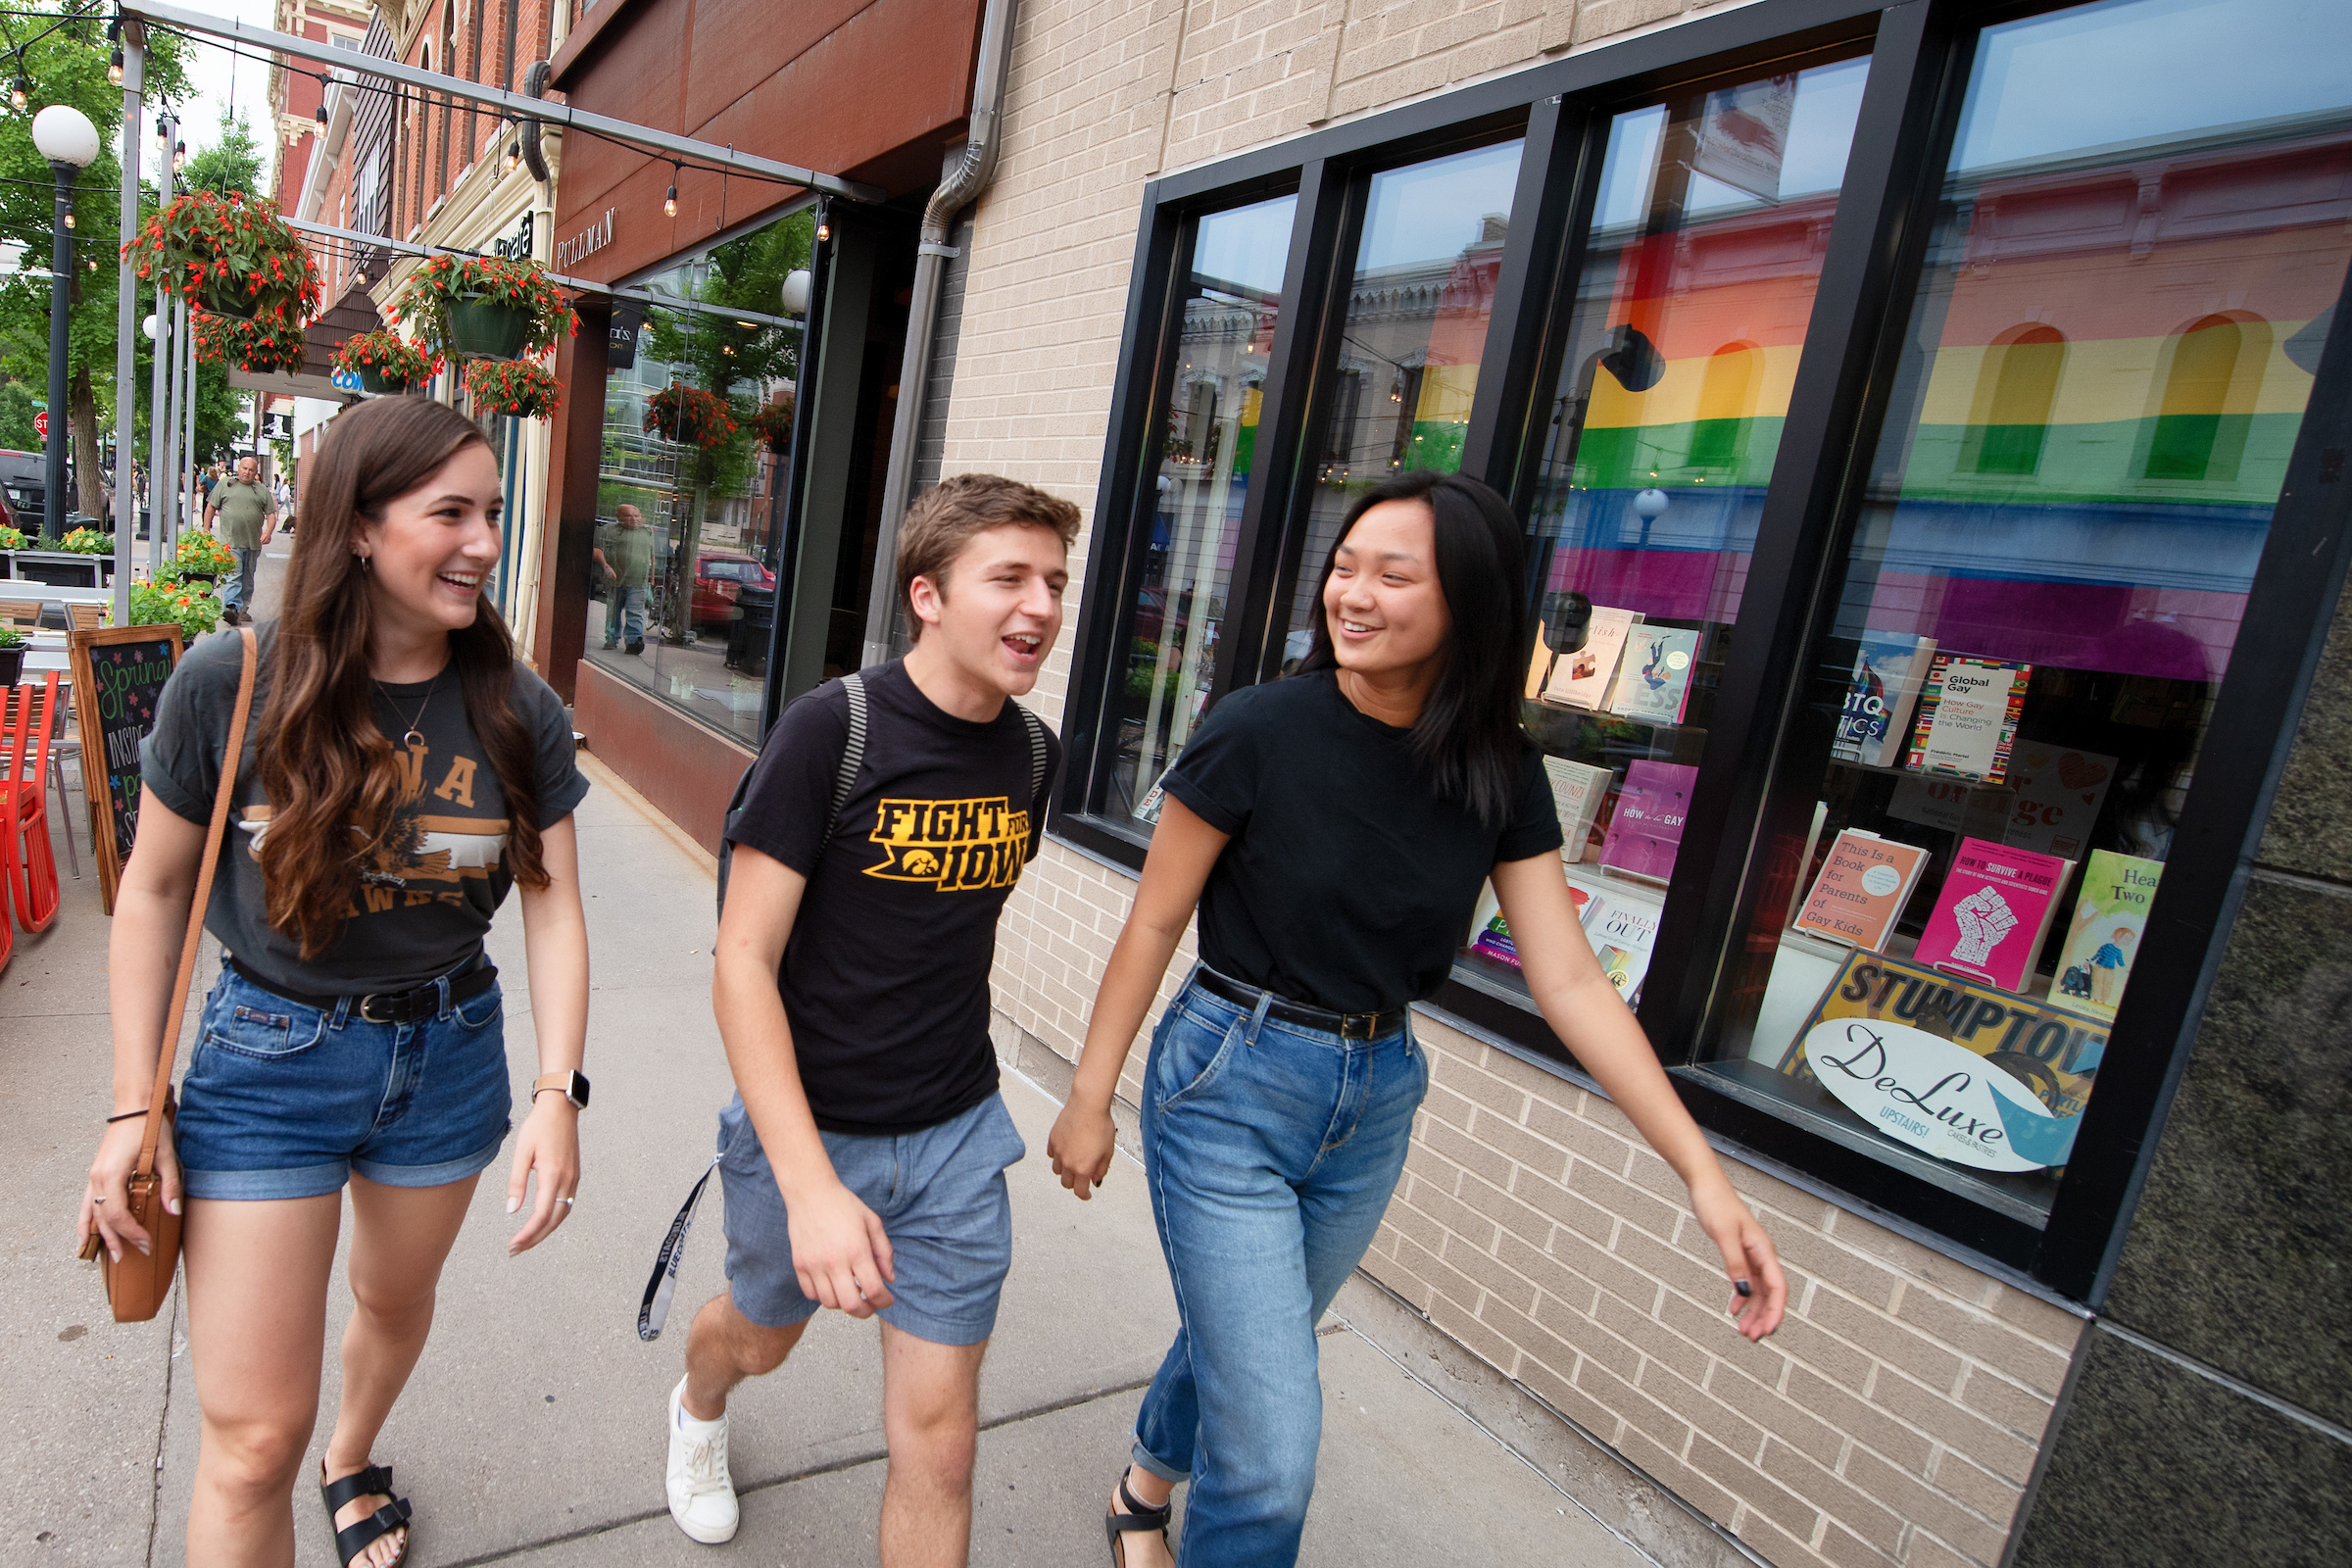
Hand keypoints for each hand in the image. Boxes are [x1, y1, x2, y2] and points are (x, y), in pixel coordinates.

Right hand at [81, 1115, 180, 1263]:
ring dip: (98, 1235)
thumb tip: (173, 1212)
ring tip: (108, 1256)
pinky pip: (85, 1203)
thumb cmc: (150, 1128)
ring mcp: (93, 1176)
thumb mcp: (166, 1155)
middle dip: (117, 1239)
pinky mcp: (95, 1173)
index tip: (147, 1244)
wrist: (134, 1107)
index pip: (118, 1215)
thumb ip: (169, 1184)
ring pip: (89, 1213)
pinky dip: (85, 1221)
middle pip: (102, 1218)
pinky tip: (86, 1235)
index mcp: (112, 1175)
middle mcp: (97, 1178)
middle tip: (131, 1257)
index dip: (132, 1233)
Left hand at [504, 1094, 579, 1254]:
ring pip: (562, 1214)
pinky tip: (542, 1221)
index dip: (527, 1234)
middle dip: (535, 1238)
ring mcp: (573, 1178)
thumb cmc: (538, 1127)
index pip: (541, 1215)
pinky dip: (554, 1218)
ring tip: (526, 1241)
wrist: (561, 1109)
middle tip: (515, 1250)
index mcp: (553, 1175)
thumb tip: (511, 1211)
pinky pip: (566, 1203)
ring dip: (545, 1230)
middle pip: (553, 1220)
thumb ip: (516, 1183)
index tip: (512, 1245)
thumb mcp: (521, 1153)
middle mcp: (567, 1180)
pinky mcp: (574, 1175)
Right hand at [782, 1176, 894, 1317]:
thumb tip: (890, 1279)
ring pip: (830, 1303)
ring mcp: (814, 1265)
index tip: (887, 1301)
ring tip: (851, 1293)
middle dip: (866, 1311)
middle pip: (851, 1305)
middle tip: (871, 1306)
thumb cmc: (843, 1205)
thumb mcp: (872, 1222)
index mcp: (857, 1250)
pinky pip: (811, 1294)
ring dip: (844, 1304)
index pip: (874, 1289)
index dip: (884, 1301)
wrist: (811, 1193)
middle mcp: (835, 1262)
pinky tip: (833, 1286)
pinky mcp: (800, 1265)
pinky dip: (824, 1297)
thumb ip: (884, 1252)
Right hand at [1046, 1098, 1116, 1200]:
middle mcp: (1068, 1162)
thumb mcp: (1108, 1151)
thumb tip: (1095, 1179)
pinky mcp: (1052, 1140)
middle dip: (1074, 1183)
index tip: (1087, 1194)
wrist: (1088, 1105)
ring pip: (1057, 1170)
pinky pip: (1051, 1155)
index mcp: (1083, 1168)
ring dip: (1064, 1170)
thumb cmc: (1100, 1124)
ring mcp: (1058, 1151)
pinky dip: (1057, 1156)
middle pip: (1066, 1183)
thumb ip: (1101, 1169)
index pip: (1080, 1191)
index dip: (1084, 1195)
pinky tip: (1065, 1151)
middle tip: (1081, 1178)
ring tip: (1073, 1162)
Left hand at [1689, 1179, 1785, 1342]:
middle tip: (1752, 1337)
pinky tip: (1733, 1310)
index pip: (1778, 1287)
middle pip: (1770, 1293)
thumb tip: (1743, 1291)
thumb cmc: (1716, 1204)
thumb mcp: (1723, 1235)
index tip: (1768, 1330)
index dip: (1775, 1311)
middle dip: (1763, 1317)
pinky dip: (1742, 1298)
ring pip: (1758, 1291)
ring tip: (1743, 1331)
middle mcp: (1761, 1254)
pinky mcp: (1740, 1254)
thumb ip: (1734, 1263)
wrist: (1705, 1186)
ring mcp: (1751, 1255)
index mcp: (1763, 1250)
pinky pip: (1746, 1282)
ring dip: (1753, 1312)